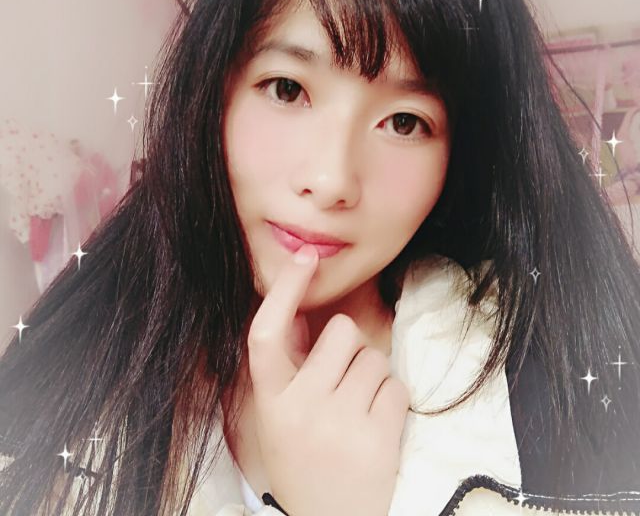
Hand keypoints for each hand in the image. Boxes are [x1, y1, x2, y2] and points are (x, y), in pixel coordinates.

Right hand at [247, 244, 409, 515]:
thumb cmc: (305, 462)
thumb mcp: (279, 417)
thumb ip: (287, 365)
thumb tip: (299, 311)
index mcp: (270, 401)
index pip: (265, 333)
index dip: (283, 290)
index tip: (304, 258)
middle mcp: (299, 409)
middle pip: (341, 332)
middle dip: (349, 347)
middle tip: (342, 381)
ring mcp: (338, 425)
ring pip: (373, 358)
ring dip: (372, 377)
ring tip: (358, 412)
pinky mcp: (377, 440)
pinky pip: (396, 387)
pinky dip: (392, 400)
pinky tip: (376, 427)